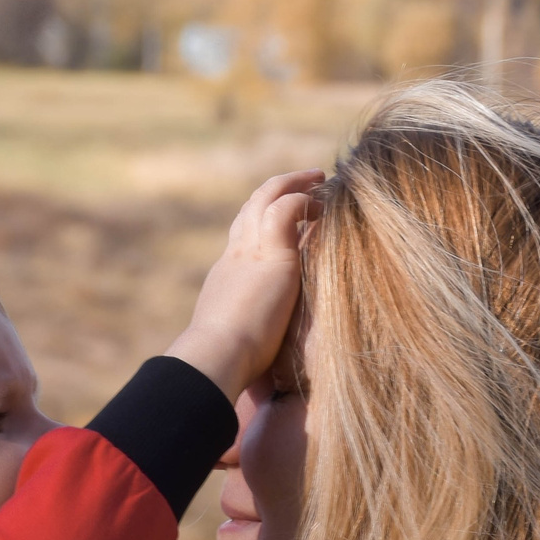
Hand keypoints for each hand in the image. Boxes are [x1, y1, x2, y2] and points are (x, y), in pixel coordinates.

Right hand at [166, 169, 324, 399]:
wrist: (218, 355)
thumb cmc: (229, 361)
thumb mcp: (237, 337)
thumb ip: (247, 330)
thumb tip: (255, 348)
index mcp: (227, 276)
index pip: (242, 236)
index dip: (261, 220)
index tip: (282, 214)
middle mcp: (235, 255)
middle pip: (251, 207)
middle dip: (277, 190)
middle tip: (305, 182)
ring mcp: (250, 250)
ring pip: (267, 196)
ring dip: (294, 184)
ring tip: (318, 179)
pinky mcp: (272, 253)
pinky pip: (287, 208)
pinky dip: (304, 199)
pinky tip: (322, 202)